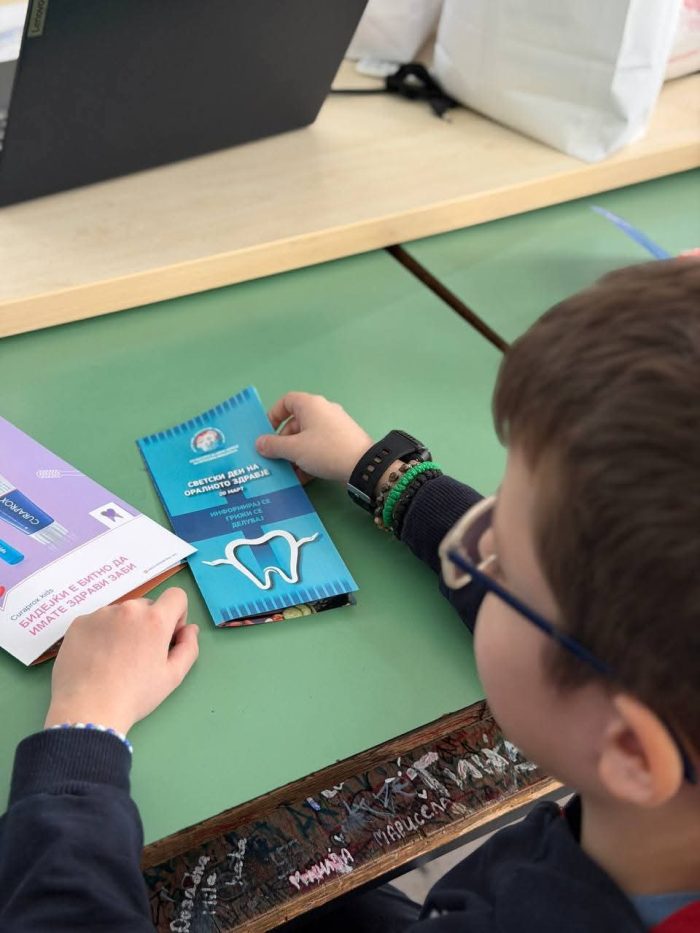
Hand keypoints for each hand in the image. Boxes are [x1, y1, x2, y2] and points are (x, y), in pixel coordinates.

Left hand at [44, 588, 198, 735]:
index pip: (176, 596)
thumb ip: (189, 646)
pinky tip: (95, 658)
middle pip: (147, 606)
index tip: (166, 638)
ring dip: (123, 628)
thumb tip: (189, 629)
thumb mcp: (173, 676)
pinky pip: (97, 621)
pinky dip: (100, 634)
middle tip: (138, 655)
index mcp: (155, 619)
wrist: (88, 711)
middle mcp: (128, 608)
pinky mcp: (78, 623)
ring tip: (114, 659)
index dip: (176, 615)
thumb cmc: (135, 695)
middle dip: (148, 624)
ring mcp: (100, 614)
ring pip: (120, 613)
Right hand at [255, 392, 372, 483]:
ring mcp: (335, 426)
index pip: (287, 401)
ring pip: (308, 438)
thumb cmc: (325, 450)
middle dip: (283, 442)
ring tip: (289, 472)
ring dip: (295, 454)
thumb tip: (259, 443)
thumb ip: (274, 445)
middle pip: (296, 422)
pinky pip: (320, 447)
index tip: (267, 432)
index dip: (274, 414)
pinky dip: (310, 459)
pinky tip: (304, 478)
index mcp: (310, 405)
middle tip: (276, 458)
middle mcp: (323, 410)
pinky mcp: (343, 441)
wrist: (362, 465)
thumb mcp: (294, 449)